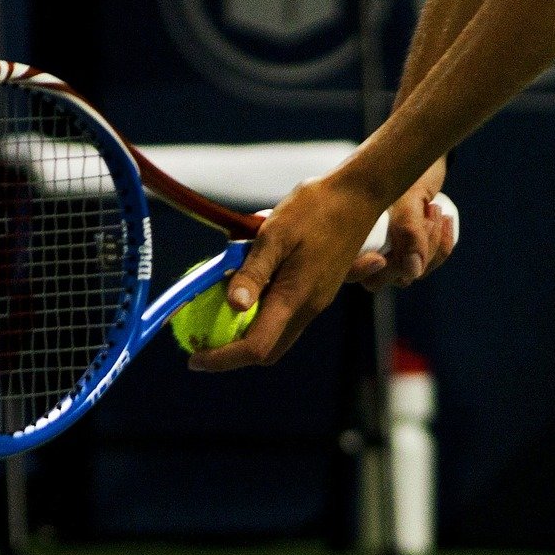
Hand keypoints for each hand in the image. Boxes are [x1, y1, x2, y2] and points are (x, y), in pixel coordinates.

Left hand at [189, 174, 385, 372]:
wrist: (359, 196)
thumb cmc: (315, 208)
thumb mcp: (275, 234)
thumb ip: (254, 272)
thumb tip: (232, 304)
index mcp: (296, 297)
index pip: (256, 346)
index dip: (223, 358)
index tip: (195, 358)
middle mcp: (309, 307)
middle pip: (269, 350)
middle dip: (234, 355)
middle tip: (203, 341)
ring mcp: (317, 300)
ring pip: (279, 334)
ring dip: (249, 334)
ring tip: (219, 316)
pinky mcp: (320, 289)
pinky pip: (288, 315)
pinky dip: (264, 316)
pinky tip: (248, 292)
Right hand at [361, 158, 455, 293]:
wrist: (422, 159)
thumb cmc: (404, 171)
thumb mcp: (409, 196)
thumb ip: (408, 230)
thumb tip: (413, 272)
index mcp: (349, 235)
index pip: (346, 272)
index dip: (358, 271)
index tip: (380, 259)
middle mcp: (367, 252)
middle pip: (383, 278)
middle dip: (408, 251)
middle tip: (425, 212)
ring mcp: (390, 258)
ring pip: (410, 274)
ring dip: (429, 244)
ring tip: (432, 208)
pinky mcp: (412, 258)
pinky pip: (428, 265)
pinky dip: (442, 245)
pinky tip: (444, 218)